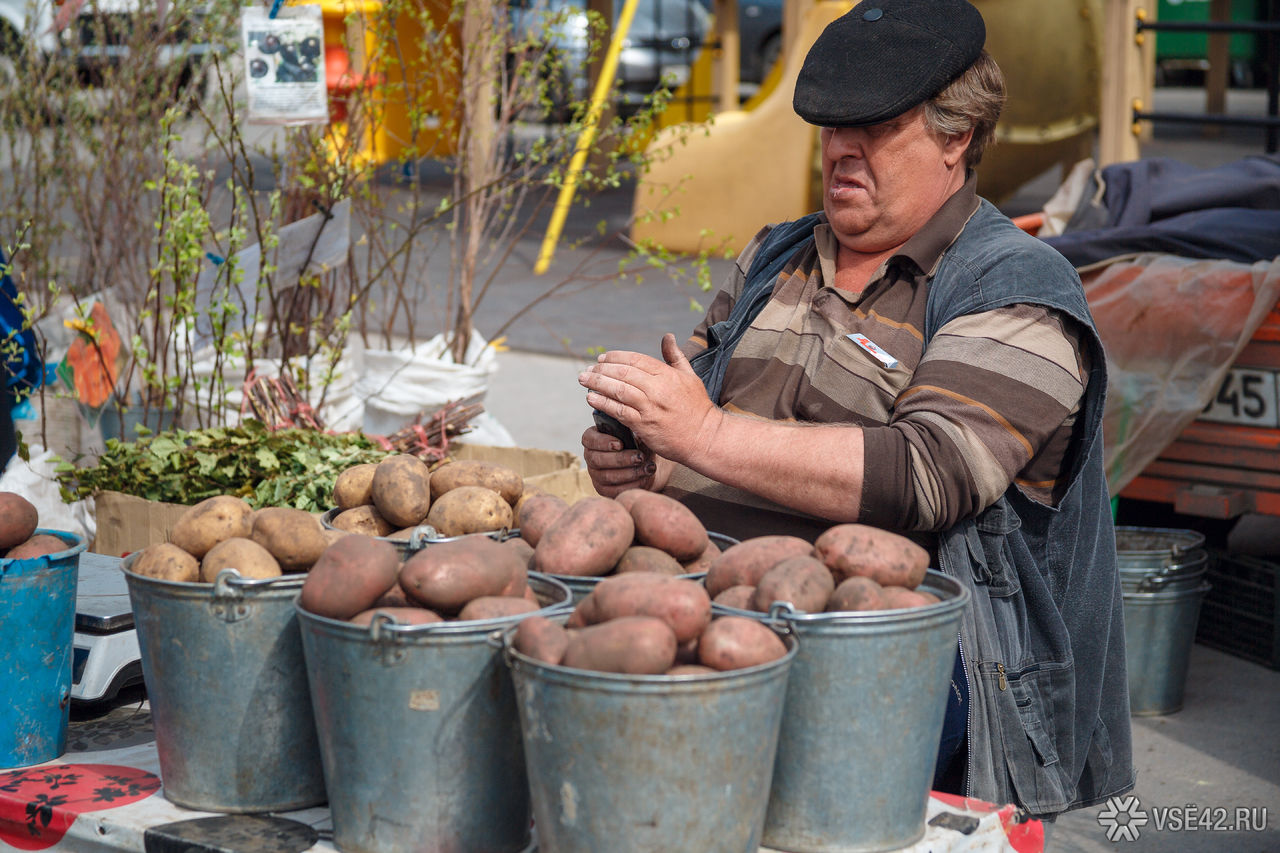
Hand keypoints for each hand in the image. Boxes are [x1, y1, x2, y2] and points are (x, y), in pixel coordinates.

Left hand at [578, 333, 721, 462]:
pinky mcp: (644, 426)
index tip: (602, 358)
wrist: (704, 437)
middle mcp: (657, 389)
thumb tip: (668, 336)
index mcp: (667, 375)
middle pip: (623, 373)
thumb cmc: (697, 407)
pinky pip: (618, 411)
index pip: (635, 359)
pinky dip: (603, 403)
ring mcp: (650, 408)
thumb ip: (675, 356)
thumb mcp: (690, 376)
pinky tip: (591, 398)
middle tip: (588, 369)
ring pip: (618, 391)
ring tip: (584, 380)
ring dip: (597, 384)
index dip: (615, 357)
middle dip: (601, 369)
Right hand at [580, 425, 660, 495]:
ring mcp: (596, 475)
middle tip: (640, 457)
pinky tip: (645, 478)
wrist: (648, 462)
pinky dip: (632, 484)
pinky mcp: (604, 490)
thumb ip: (629, 427)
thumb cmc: (639, 443)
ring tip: (647, 467)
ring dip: (630, 472)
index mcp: (593, 439)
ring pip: (607, 476)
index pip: (589, 439)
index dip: (602, 442)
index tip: (620, 443)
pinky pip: (614, 490)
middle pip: (598, 460)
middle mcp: (591, 457)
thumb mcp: (635, 432)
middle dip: (621, 459)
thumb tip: (629, 419)